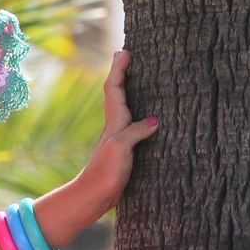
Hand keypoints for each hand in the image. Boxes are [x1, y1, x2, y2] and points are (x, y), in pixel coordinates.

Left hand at [72, 51, 158, 220]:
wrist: (94, 197)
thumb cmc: (105, 172)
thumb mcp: (121, 149)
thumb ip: (136, 132)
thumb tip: (155, 120)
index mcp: (114, 122)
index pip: (114, 88)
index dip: (119, 70)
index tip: (124, 51)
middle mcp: (115, 126)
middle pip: (116, 93)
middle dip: (121, 73)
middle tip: (125, 55)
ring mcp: (119, 138)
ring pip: (123, 106)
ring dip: (127, 90)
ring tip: (137, 78)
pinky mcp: (125, 150)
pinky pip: (132, 122)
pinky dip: (138, 112)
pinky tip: (146, 117)